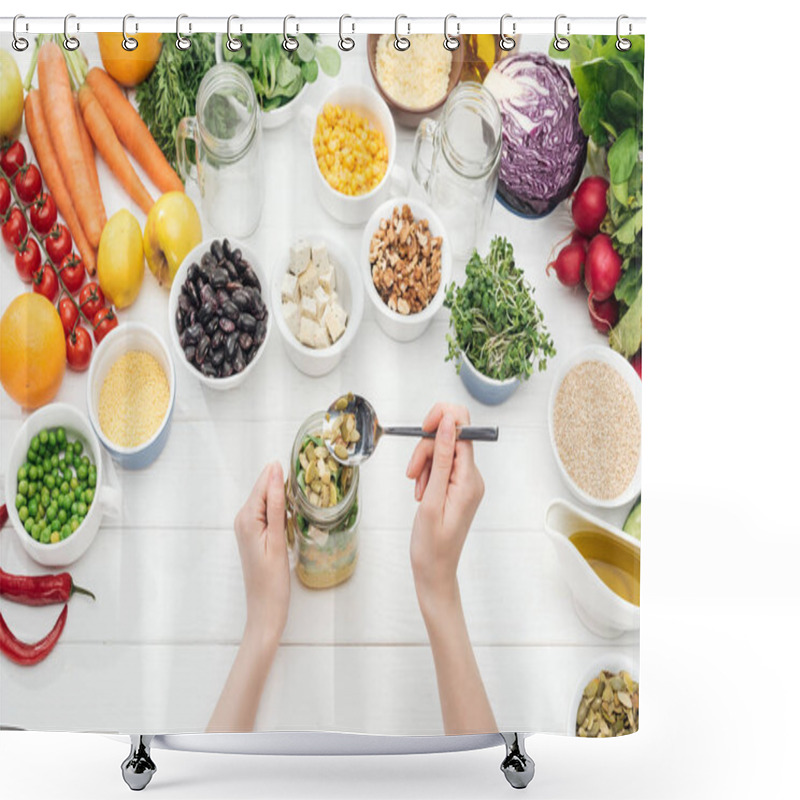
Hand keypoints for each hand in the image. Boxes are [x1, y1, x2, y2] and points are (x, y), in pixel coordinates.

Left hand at [233, 461, 289, 645]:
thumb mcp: (278, 540)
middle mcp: (243, 519)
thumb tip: (275, 472)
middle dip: (283, 482)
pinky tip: (295, 509)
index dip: (282, 473)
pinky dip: (281, 507)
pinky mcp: (254, 534)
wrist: (265, 610)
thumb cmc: (272, 582)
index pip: (263, 483)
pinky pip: (267, 511)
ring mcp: (247, 527)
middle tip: (310, 477)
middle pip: (264, 489)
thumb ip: (277, 505)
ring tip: (306, 490)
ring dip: (284, 495)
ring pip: (267, 499)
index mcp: (247, 519)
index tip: (304, 464)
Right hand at [405, 403, 484, 616]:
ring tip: (418, 491)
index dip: (441, 423)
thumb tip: (449, 423)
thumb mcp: (431, 499)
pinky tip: (422, 493)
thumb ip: (440, 458)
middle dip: (426, 449)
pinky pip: (441, 467)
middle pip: (449, 439)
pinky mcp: (457, 487)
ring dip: (424, 465)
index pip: (462, 430)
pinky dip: (426, 475)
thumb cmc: (431, 545)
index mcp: (470, 480)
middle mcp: (472, 478)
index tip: (421, 430)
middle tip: (413, 475)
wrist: (434, 571)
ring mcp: (466, 482)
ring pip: (441, 452)